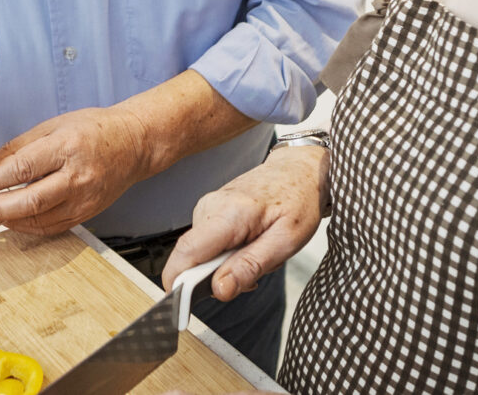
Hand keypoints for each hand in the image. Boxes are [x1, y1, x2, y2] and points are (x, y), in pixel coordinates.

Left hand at [0, 106, 151, 233]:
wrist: (133, 145)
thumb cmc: (94, 129)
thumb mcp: (54, 125)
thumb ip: (20, 147)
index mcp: (67, 146)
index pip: (22, 169)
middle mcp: (78, 176)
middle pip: (29, 200)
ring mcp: (84, 199)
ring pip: (38, 219)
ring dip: (5, 220)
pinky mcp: (86, 214)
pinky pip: (51, 227)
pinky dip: (25, 226)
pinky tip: (7, 220)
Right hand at [160, 147, 326, 301]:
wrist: (299, 169)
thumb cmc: (298, 199)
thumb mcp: (286, 241)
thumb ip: (251, 266)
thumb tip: (219, 290)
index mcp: (229, 213)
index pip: (186, 252)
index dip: (178, 283)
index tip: (182, 307)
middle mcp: (210, 207)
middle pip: (193, 259)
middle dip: (219, 277)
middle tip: (255, 272)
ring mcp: (207, 207)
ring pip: (202, 255)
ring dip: (227, 265)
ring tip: (258, 251)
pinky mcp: (209, 211)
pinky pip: (208, 245)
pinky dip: (227, 254)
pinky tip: (250, 244)